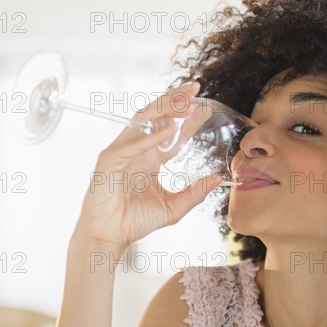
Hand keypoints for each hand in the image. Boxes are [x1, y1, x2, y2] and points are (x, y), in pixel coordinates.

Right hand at [73, 82, 221, 249]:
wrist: (109, 237)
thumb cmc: (134, 222)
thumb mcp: (173, 207)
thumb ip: (194, 193)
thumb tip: (217, 180)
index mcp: (149, 159)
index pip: (172, 132)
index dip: (188, 119)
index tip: (206, 108)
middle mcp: (136, 150)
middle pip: (157, 117)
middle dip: (176, 101)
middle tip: (196, 88)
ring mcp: (122, 152)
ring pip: (143, 120)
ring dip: (165, 108)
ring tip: (186, 101)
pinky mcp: (110, 160)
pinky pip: (133, 144)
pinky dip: (152, 136)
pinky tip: (171, 129)